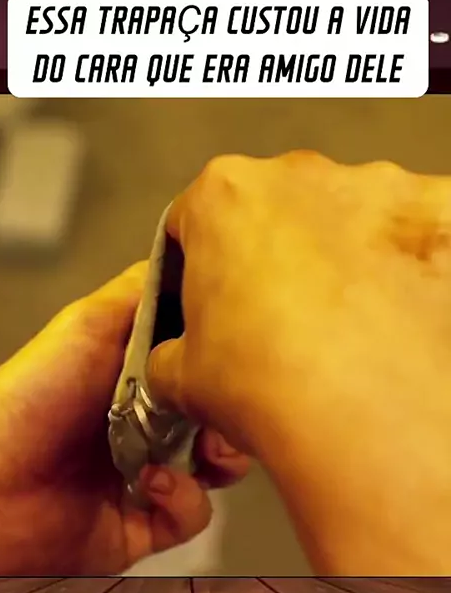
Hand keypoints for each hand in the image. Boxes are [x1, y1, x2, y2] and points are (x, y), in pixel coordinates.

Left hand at [0, 263, 248, 575]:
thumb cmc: (27, 401)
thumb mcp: (85, 326)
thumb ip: (139, 294)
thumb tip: (190, 262)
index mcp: (133, 376)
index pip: (198, 364)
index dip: (221, 360)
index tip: (238, 352)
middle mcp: (144, 423)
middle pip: (217, 413)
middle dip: (232, 412)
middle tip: (228, 409)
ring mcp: (146, 474)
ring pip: (218, 466)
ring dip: (223, 456)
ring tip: (204, 451)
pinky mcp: (145, 524)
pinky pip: (192, 514)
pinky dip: (184, 498)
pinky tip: (156, 482)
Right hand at [147, 151, 450, 574]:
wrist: (366, 415)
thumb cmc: (275, 384)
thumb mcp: (183, 380)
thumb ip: (168, 356)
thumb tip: (171, 364)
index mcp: (224, 197)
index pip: (193, 221)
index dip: (195, 267)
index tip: (208, 298)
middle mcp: (299, 177)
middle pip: (275, 212)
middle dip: (273, 258)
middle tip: (278, 323)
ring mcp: (376, 189)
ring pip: (349, 220)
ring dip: (342, 261)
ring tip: (342, 328)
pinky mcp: (437, 214)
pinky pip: (416, 236)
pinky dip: (408, 270)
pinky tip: (396, 316)